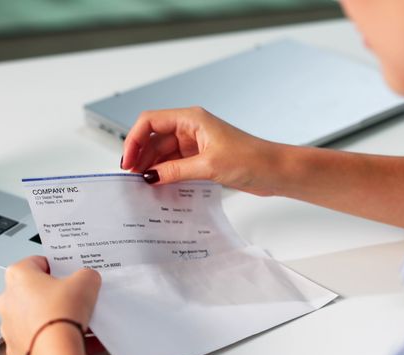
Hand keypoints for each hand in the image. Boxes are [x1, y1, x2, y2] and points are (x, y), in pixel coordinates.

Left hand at [0, 256, 100, 354]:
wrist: (55, 352)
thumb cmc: (61, 315)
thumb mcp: (86, 282)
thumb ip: (86, 275)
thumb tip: (87, 279)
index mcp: (18, 276)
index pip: (37, 262)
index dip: (56, 267)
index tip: (68, 274)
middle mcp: (7, 299)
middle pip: (32, 291)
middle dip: (52, 294)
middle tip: (73, 299)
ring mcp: (8, 326)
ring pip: (32, 317)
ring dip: (50, 318)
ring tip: (74, 322)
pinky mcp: (15, 348)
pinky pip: (35, 340)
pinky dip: (49, 340)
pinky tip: (69, 340)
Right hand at [121, 107, 281, 195]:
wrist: (275, 171)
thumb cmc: (252, 159)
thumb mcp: (208, 166)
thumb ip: (175, 171)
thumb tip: (150, 177)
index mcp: (192, 118)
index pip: (150, 122)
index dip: (134, 140)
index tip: (128, 162)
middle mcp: (191, 128)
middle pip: (154, 138)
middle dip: (141, 156)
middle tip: (132, 178)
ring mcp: (196, 143)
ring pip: (163, 153)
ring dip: (152, 167)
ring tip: (144, 185)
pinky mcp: (201, 158)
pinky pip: (175, 164)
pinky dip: (166, 174)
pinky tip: (160, 186)